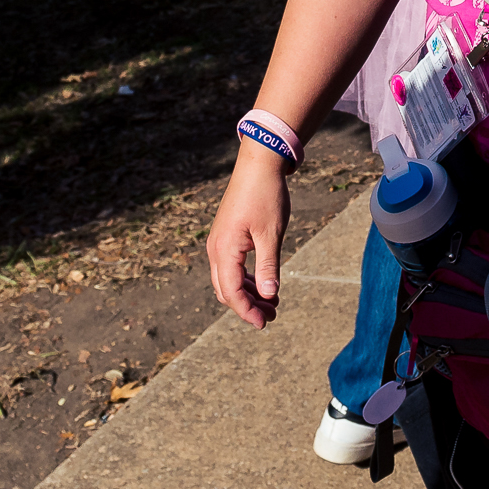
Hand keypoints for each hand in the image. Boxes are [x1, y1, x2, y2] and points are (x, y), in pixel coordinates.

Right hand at [206, 138, 291, 327]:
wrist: (258, 165)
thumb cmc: (266, 196)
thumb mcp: (271, 234)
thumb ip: (268, 266)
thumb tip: (269, 295)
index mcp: (225, 249)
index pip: (231, 292)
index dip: (247, 311)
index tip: (264, 323)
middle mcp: (216, 248)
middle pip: (226, 289)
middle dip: (247, 306)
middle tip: (272, 316)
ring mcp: (219, 242)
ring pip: (228, 279)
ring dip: (248, 293)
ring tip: (272, 303)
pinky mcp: (226, 236)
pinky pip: (231, 266)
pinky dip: (246, 278)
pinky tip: (264, 283)